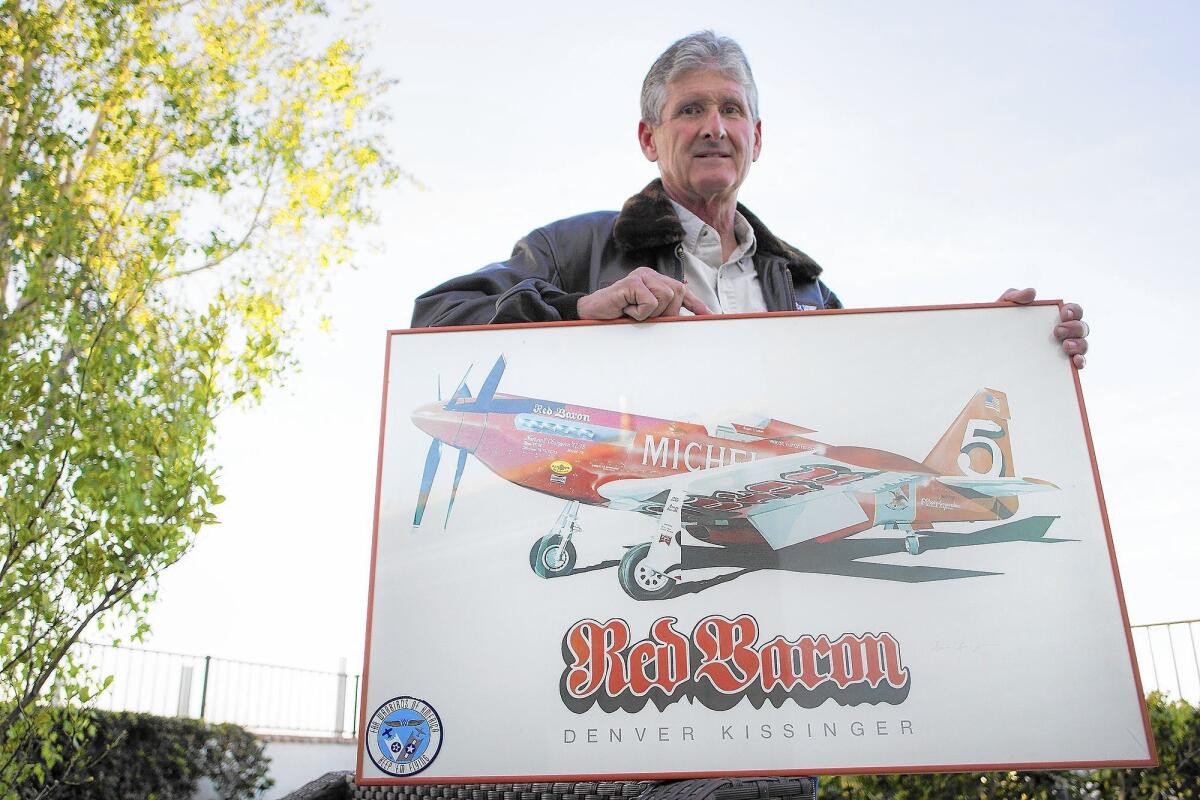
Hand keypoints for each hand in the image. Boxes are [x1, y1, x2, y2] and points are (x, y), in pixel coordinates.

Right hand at [577, 267, 710, 320]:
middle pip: (677, 292)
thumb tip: (684, 320)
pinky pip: (650, 302)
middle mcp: (650, 274)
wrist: (592, 313)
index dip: (696, 304)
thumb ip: (662, 312)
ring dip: (651, 312)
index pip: (681, 290)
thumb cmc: (618, 315)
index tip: (710, 316)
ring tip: (633, 311)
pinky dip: (640, 312)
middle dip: (667, 310)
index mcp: (655, 281)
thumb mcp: (645, 315)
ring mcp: (641, 276)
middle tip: (645, 316)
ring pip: (666, 297)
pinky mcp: (632, 281)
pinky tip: (626, 309)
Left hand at [998, 288, 1088, 368]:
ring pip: (1083, 345)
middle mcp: (1064, 332)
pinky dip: (1081, 361)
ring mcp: (1064, 349)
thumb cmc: (1002, 324)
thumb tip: (1031, 293)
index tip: (1064, 313)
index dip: (1074, 311)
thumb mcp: (1004, 308)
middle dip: (1074, 328)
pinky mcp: (1060, 365)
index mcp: (1054, 316)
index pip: (1074, 311)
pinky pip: (1078, 363)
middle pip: (1081, 328)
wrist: (990, 347)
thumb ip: (1016, 296)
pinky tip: (1075, 361)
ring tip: (1065, 346)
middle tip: (1057, 331)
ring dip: (1079, 345)